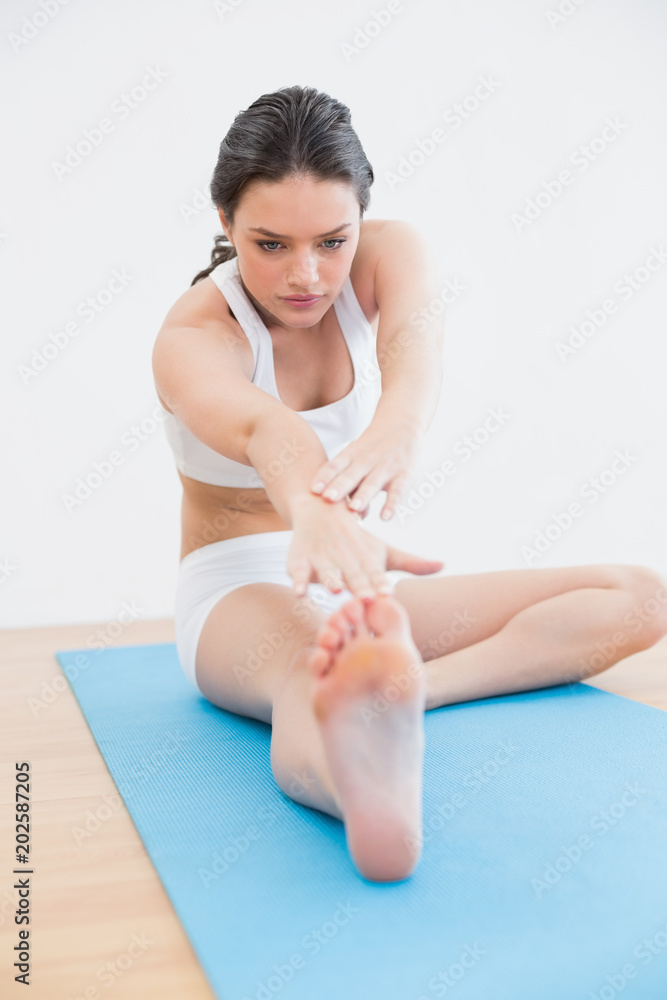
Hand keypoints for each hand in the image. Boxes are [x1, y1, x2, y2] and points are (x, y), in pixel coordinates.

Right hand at [287, 498, 443, 600]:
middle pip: (353, 574)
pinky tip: (299, 592)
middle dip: (359, 585)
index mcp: (366, 559)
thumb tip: (444, 564)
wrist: (320, 508)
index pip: (375, 574)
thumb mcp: (383, 551)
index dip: (380, 583)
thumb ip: (411, 563)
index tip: (387, 593)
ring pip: (327, 572)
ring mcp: (323, 558)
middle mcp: (346, 558)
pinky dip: (298, 580)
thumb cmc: (357, 540)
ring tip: (334, 589)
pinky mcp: (300, 558)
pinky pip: (297, 571)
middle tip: (366, 597)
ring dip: (330, 580)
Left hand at [309, 420, 419, 521]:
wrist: (402, 423)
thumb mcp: (358, 458)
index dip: (324, 477)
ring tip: (354, 508)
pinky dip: (392, 504)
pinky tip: (385, 517)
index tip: (314, 489)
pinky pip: (397, 491)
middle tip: (328, 498)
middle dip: (340, 487)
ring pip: (372, 483)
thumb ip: (351, 486)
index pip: (335, 466)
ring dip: (363, 496)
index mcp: (351, 455)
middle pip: (351, 475)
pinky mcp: (404, 475)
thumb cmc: (373, 448)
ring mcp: (386, 468)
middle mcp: (366, 461)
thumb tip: (351, 515)